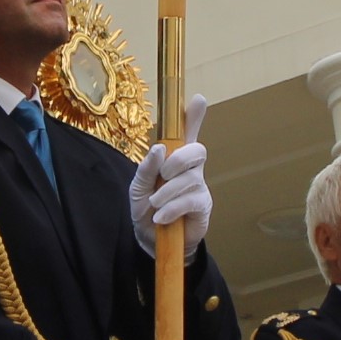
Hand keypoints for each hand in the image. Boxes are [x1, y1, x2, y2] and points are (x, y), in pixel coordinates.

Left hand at [128, 94, 213, 257]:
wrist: (151, 240)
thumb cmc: (146, 208)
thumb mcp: (138, 187)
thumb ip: (147, 168)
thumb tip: (160, 149)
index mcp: (174, 159)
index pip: (187, 133)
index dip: (193, 117)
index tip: (199, 99)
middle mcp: (190, 169)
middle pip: (198, 150)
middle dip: (179, 160)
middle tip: (164, 174)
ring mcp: (199, 186)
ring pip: (190, 178)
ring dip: (167, 192)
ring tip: (155, 204)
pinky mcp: (203, 206)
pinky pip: (192, 199)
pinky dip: (172, 208)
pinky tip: (162, 217)